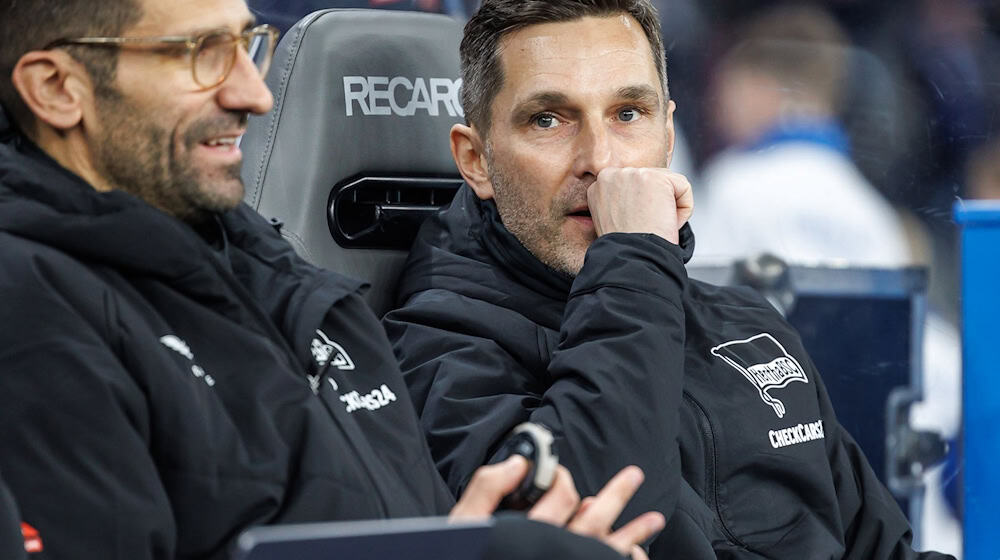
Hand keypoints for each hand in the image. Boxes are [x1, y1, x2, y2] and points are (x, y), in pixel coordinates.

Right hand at [450, 458, 663, 557]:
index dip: (562, 478)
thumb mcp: (465, 523)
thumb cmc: (464, 557)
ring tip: (655, 520)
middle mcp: (555, 552)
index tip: (556, 474)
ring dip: (634, 533)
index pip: (560, 497)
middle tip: (634, 474)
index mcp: (529, 534)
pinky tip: (637, 555)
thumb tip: (517, 463)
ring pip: (608, 549)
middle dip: (617, 496)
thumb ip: (487, 490)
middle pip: (595, 522)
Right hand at [587, 167, 693, 244]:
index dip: (642, 209)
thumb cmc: (624, 248)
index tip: (634, 225)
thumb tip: (643, 195)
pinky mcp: (655, 178)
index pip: (636, 185)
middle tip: (643, 226)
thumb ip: (622, 200)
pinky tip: (663, 221)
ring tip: (652, 224)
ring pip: (669, 184)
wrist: (631, 259)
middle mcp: (611, 175)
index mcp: (599, 186)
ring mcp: (632, 174)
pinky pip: (684, 188)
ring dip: (668, 208)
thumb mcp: (612, 218)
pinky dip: (684, 210)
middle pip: (652, 180)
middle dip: (655, 205)